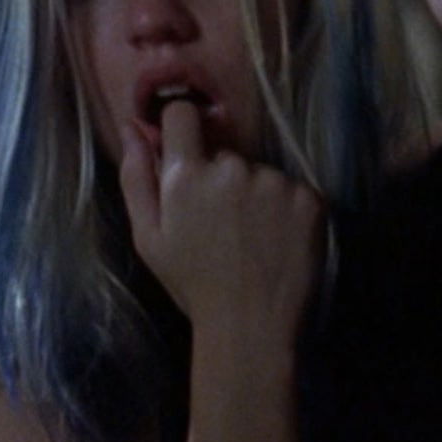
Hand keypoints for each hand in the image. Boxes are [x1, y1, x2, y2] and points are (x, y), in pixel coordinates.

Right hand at [119, 99, 324, 338]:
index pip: (183, 114)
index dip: (183, 131)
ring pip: (260, 172)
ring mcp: (275, 181)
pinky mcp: (310, 198)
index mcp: (187, 174)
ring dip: (256, 196)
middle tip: (222, 226)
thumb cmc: (193, 284)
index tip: (188, 155)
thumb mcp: (149, 237)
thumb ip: (137, 177)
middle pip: (225, 152)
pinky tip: (276, 243)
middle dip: (221, 178)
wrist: (251, 327)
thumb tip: (131, 126)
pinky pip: (292, 190)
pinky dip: (286, 210)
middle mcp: (233, 167)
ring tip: (252, 240)